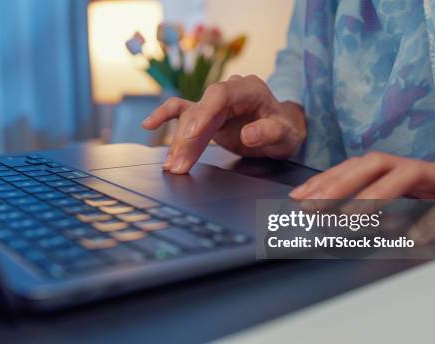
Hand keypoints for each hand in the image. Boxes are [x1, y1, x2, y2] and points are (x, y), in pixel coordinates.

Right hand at [142, 75, 306, 173]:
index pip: (220, 95)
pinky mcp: (206, 115)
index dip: (203, 112)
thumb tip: (247, 134)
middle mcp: (228, 92)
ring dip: (179, 144)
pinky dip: (165, 118)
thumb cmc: (286, 130)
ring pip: (189, 119)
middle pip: (200, 110)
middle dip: (187, 139)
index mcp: (248, 89)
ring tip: (172, 167)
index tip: (191, 134)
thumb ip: (269, 132)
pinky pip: (181, 112)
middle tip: (179, 164)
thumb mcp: (286, 134)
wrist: (283, 131)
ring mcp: (215, 103)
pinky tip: (148, 126)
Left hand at [289, 152, 434, 243]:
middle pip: (376, 163)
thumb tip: (335, 221)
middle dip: (340, 182)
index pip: (357, 166)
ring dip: (376, 196)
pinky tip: (414, 238)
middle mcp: (418, 168)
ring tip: (351, 220)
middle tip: (313, 205)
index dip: (326, 179)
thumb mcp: (409, 202)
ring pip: (408, 174)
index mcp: (400, 169)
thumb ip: (378, 208)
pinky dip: (433, 219)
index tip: (297, 197)